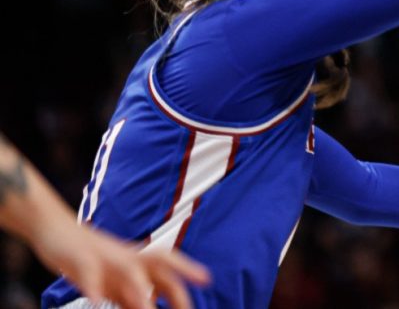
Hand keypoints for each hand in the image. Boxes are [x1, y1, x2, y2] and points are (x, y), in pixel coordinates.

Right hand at [33, 219, 210, 308]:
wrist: (57, 230)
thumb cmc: (93, 260)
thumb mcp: (115, 282)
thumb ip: (133, 299)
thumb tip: (149, 308)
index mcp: (138, 261)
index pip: (169, 265)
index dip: (189, 270)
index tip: (207, 280)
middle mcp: (128, 258)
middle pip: (159, 265)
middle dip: (174, 288)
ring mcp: (106, 258)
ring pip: (129, 271)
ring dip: (140, 291)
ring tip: (147, 308)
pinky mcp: (80, 260)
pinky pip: (89, 273)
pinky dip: (93, 288)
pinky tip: (96, 302)